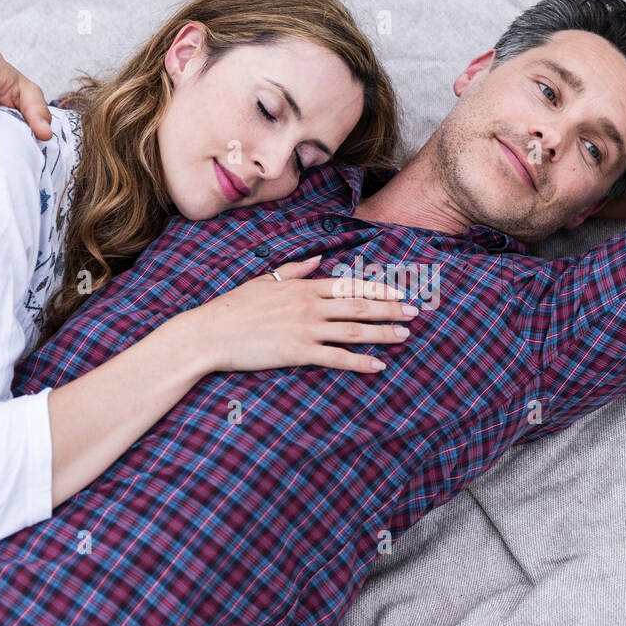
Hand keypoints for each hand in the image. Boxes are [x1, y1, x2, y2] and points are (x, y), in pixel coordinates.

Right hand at [178, 255, 421, 373]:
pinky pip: (336, 358)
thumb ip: (294, 269)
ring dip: (383, 333)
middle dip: (390, 308)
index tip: (399, 292)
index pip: (350, 284)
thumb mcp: (264, 280)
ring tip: (405, 335)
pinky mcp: (297, 352)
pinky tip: (378, 366)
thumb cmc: (234, 307)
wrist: (210, 332)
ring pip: (353, 330)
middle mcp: (309, 305)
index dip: (378, 288)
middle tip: (415, 312)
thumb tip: (316, 259)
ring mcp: (305, 329)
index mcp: (303, 286)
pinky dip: (360, 362)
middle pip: (359, 305)